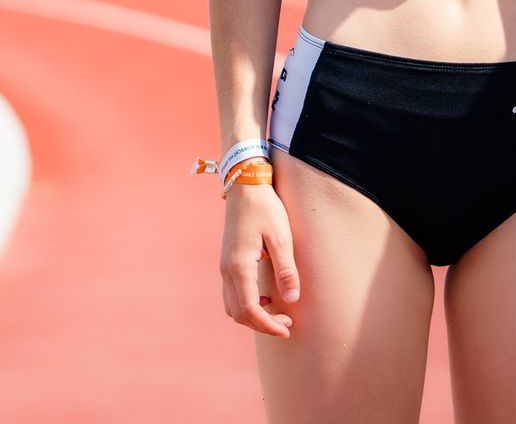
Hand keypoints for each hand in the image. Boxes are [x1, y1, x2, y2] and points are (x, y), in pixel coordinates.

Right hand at [220, 182, 298, 337]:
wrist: (245, 186)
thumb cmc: (265, 208)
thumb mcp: (282, 237)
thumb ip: (286, 270)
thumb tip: (292, 299)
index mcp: (239, 266)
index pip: (250, 309)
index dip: (268, 325)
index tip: (287, 329)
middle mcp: (226, 270)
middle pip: (238, 313)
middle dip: (261, 325)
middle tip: (287, 324)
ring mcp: (224, 267)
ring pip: (232, 306)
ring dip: (253, 316)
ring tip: (278, 314)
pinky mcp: (227, 262)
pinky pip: (232, 294)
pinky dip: (247, 304)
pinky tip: (267, 298)